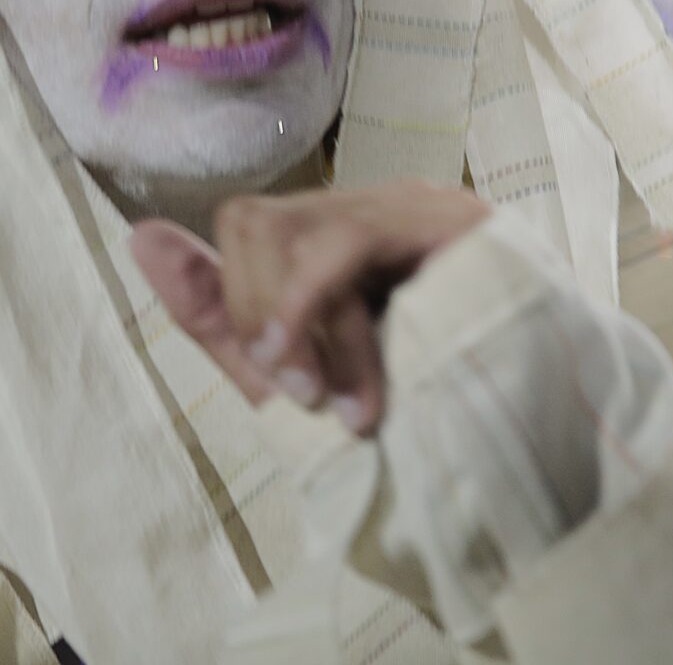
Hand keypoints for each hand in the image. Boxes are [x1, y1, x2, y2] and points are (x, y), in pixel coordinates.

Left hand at [131, 181, 487, 435]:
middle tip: (310, 399)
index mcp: (340, 239)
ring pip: (295, 230)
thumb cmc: (416, 421)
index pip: (249, 225)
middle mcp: (378, 207)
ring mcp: (419, 206)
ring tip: (350, 407)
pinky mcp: (456, 221)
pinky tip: (334, 373)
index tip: (281, 388)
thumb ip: (220, 313)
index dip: (241, 302)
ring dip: (305, 331)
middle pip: (257, 219)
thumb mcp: (294, 377)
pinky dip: (315, 308)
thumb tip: (141, 236)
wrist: (531, 466)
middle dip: (261, 316)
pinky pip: (347, 239)